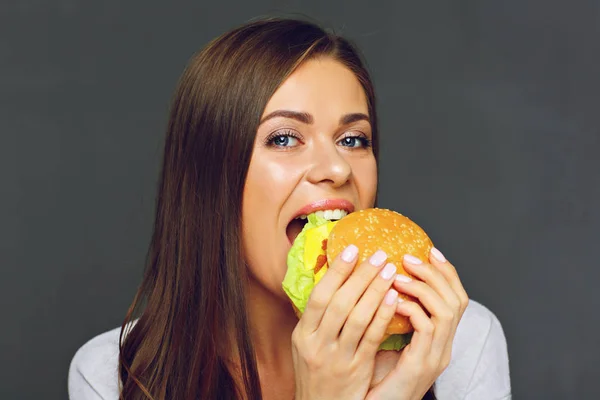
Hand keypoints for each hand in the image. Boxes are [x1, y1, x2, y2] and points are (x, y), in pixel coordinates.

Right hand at [291, 246, 401, 399]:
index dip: (336, 271)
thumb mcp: (308, 345)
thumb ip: (319, 319)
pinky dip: (382, 316)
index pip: (319, 296)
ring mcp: (336, 357)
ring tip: (389, 271)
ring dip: (375, 291)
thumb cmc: (317, 373)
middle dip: (361, 276)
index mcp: (303, 334)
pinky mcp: (355, 369)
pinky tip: (393, 299)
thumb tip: (335, 281)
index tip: (352, 249)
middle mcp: (316, 344)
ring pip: (357, 318)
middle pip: (340, 302)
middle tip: (379, 255)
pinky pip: (371, 338)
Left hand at [366, 248, 468, 399]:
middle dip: (436, 273)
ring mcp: (436, 356)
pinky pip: (427, 327)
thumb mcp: (389, 342)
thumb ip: (393, 316)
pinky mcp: (422, 364)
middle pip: (458, 300)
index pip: (457, 299)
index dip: (447, 273)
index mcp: (439, 340)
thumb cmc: (377, 378)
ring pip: (446, 310)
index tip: (430, 251)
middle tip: (411, 258)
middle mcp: (444, 347)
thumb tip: (381, 282)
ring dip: (423, 287)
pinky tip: (394, 299)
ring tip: (399, 275)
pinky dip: (412, 308)